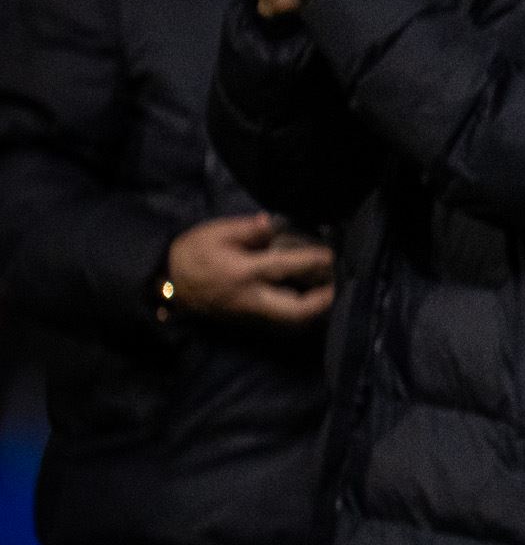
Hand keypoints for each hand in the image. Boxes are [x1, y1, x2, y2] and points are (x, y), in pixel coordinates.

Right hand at [164, 212, 333, 325]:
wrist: (165, 283)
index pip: (284, 267)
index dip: (312, 261)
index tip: (331, 255)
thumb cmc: (191, 254)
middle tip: (339, 286)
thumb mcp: (216, 233)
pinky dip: (298, 312)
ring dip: (313, 310)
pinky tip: (310, 298)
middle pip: (294, 312)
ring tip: (330, 291)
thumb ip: (248, 229)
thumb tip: (273, 223)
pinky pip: (279, 321)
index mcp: (243, 273)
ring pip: (289, 322)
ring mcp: (249, 313)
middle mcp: (250, 298)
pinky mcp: (246, 320)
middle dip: (321, 302)